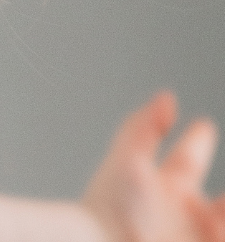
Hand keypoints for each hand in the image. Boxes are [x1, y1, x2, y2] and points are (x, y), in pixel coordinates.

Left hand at [84, 90, 224, 241]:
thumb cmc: (110, 208)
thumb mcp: (128, 160)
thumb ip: (144, 126)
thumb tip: (167, 96)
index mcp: (162, 185)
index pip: (188, 157)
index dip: (198, 140)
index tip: (204, 124)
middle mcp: (181, 213)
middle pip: (215, 198)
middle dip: (224, 194)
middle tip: (211, 145)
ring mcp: (195, 236)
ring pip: (221, 217)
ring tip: (224, 204)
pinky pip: (220, 234)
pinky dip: (222, 227)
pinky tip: (220, 220)